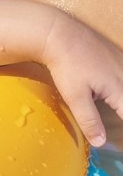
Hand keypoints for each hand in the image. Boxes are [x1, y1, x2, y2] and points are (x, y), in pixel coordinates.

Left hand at [43, 15, 122, 146]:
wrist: (58, 33)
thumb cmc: (66, 65)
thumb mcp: (75, 96)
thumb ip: (89, 120)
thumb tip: (101, 143)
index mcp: (120, 89)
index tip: (119, 139)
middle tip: (115, 114)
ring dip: (121, 100)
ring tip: (115, 107)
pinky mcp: (118, 55)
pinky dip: (120, 87)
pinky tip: (113, 92)